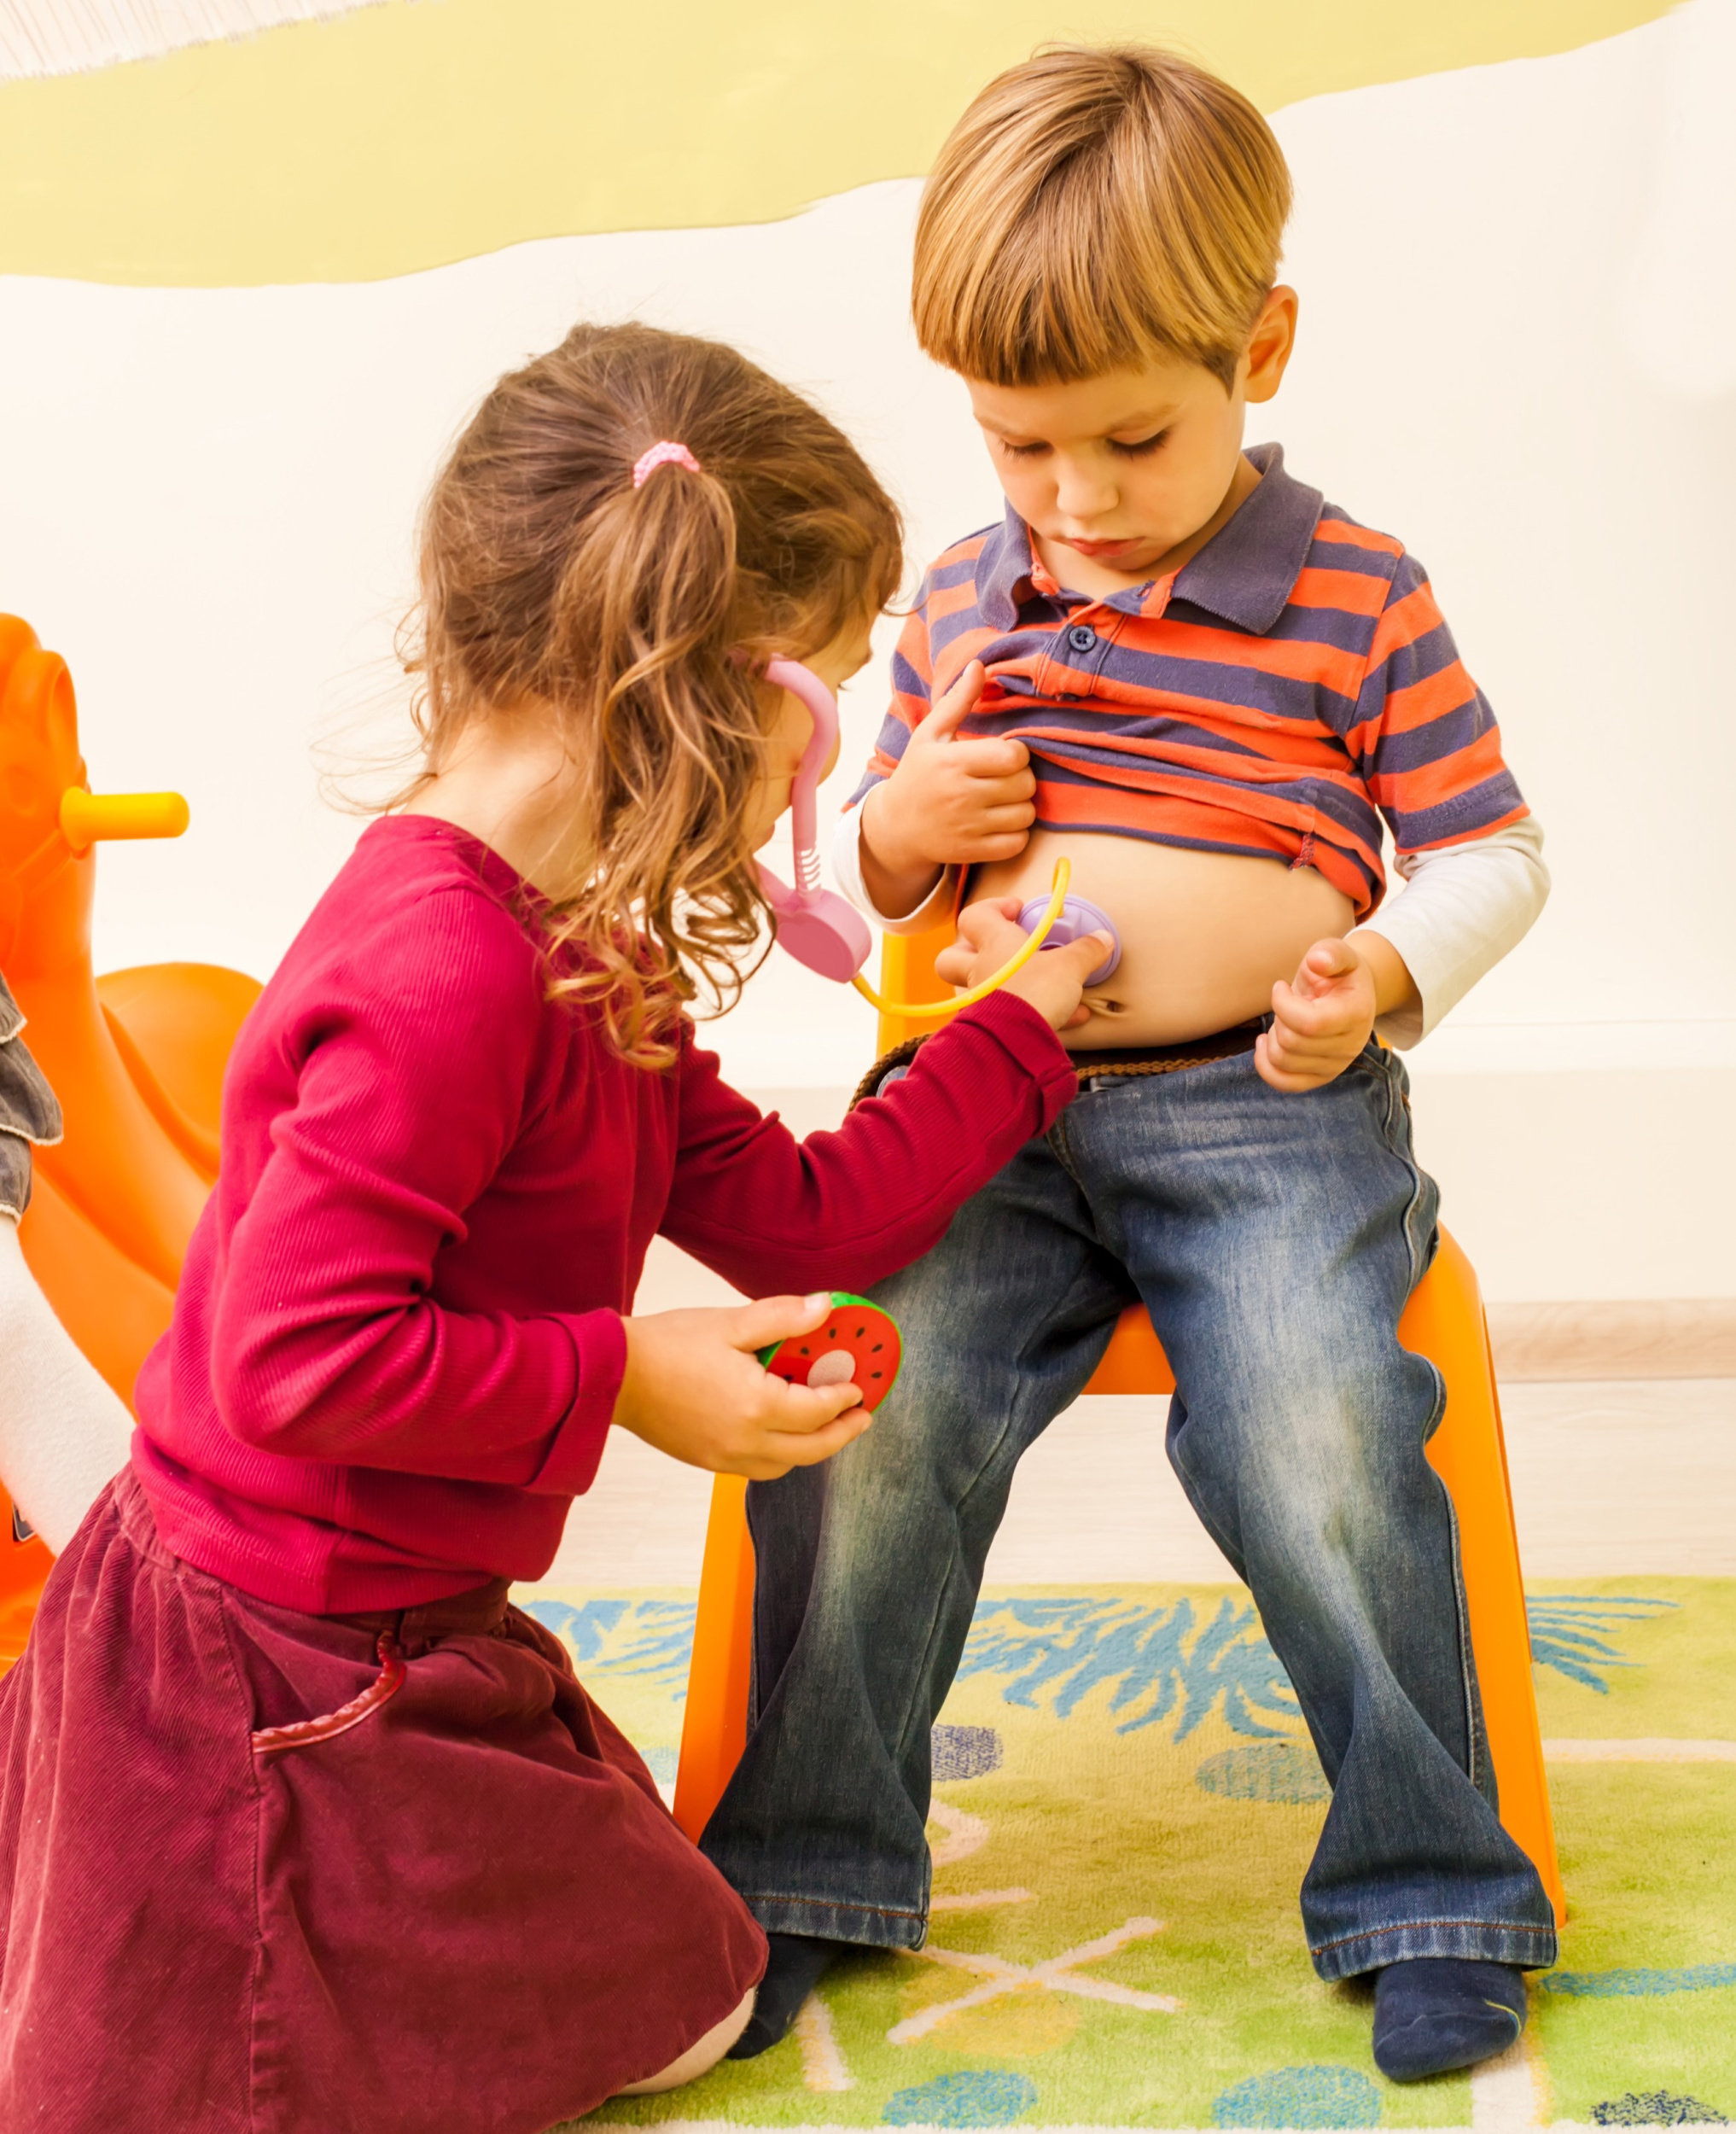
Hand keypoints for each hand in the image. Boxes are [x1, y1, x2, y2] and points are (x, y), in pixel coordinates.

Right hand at [614, 1294, 871, 1479]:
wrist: (613, 1375)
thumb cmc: (667, 1345)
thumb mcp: (731, 1323)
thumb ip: (784, 1317)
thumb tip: (825, 1307)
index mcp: (757, 1406)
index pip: (818, 1410)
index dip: (843, 1398)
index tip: (858, 1386)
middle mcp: (745, 1441)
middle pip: (811, 1450)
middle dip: (842, 1434)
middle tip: (860, 1416)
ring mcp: (725, 1457)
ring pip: (785, 1465)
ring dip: (812, 1449)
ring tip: (825, 1426)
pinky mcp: (707, 1461)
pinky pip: (757, 1468)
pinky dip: (781, 1455)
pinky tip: (780, 1433)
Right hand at [859, 661, 1035, 913]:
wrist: (894, 827)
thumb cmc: (918, 773)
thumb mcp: (931, 734)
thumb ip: (958, 701)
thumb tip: (980, 664)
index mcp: (953, 762)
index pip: (1014, 755)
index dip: (1016, 753)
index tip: (1003, 755)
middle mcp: (961, 795)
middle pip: (1024, 785)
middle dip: (1021, 779)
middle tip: (1004, 778)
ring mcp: (967, 827)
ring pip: (1026, 814)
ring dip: (1021, 806)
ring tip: (1004, 800)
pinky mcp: (972, 852)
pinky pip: (1017, 843)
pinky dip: (1016, 834)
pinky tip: (1001, 823)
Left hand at [936, 895, 1109, 1031]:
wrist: (1016, 1041)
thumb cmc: (1035, 991)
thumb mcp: (1069, 966)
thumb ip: (1086, 951)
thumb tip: (1103, 939)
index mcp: (994, 943)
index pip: (975, 914)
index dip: (993, 907)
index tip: (1017, 909)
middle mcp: (980, 971)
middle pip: (952, 956)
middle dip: (969, 949)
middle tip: (1000, 948)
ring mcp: (980, 1001)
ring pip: (975, 989)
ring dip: (1001, 985)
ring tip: (1033, 985)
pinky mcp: (990, 1028)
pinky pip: (1006, 1018)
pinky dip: (1032, 1014)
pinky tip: (1069, 1017)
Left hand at [1256, 937, 1379, 1091]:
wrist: (1350, 996)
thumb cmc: (1337, 973)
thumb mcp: (1338, 953)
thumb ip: (1330, 952)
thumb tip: (1318, 960)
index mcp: (1356, 1014)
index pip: (1309, 1023)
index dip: (1283, 1004)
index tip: (1280, 987)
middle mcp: (1350, 1046)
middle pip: (1291, 1042)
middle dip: (1278, 1018)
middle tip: (1287, 1002)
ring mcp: (1336, 1066)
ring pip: (1282, 1061)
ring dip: (1273, 1037)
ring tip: (1284, 1019)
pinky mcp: (1320, 1078)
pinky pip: (1283, 1083)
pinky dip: (1265, 1064)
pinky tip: (1266, 1042)